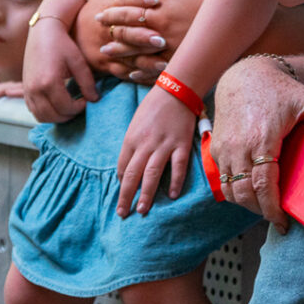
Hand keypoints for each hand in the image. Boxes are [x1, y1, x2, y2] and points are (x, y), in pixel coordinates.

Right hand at [22, 17, 97, 121]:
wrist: (43, 33)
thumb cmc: (62, 45)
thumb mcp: (79, 62)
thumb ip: (87, 82)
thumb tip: (94, 99)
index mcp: (49, 82)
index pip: (65, 107)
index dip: (78, 108)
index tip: (86, 101)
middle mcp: (34, 89)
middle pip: (52, 116)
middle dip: (68, 115)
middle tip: (79, 107)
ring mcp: (27, 90)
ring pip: (41, 116)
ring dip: (56, 117)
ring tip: (70, 108)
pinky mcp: (24, 89)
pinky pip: (33, 110)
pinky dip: (46, 113)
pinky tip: (58, 105)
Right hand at [73, 0, 164, 80]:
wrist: (67, 33)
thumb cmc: (94, 9)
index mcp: (109, 9)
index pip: (124, 3)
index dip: (140, 0)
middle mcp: (107, 30)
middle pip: (125, 32)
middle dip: (143, 36)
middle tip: (162, 38)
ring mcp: (106, 50)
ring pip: (126, 56)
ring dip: (145, 60)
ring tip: (165, 62)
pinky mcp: (107, 66)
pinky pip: (123, 73)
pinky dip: (139, 76)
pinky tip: (155, 77)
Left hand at [89, 0, 215, 82]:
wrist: (238, 20)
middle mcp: (161, 19)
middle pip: (127, 17)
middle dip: (110, 17)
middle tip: (98, 19)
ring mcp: (167, 41)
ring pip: (133, 45)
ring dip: (117, 47)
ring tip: (105, 49)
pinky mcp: (176, 59)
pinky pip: (151, 67)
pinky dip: (139, 71)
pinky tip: (130, 72)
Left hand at [117, 85, 197, 215]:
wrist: (176, 89)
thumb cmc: (154, 106)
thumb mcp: (136, 124)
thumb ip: (133, 144)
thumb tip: (130, 167)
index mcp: (132, 139)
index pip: (123, 167)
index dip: (122, 183)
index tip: (123, 194)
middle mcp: (146, 144)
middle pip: (133, 174)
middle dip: (127, 196)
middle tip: (123, 213)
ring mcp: (164, 144)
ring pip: (152, 173)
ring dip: (146, 193)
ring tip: (142, 209)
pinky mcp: (181, 143)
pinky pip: (178, 166)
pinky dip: (175, 181)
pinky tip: (171, 194)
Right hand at [210, 56, 303, 232]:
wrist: (244, 74)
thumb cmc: (276, 89)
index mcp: (263, 138)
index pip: (264, 184)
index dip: (272, 207)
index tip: (282, 221)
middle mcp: (239, 146)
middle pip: (245, 193)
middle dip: (260, 211)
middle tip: (276, 217)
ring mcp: (225, 149)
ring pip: (231, 190)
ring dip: (247, 203)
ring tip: (266, 206)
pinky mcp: (217, 148)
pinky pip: (223, 179)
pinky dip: (235, 191)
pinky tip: (251, 191)